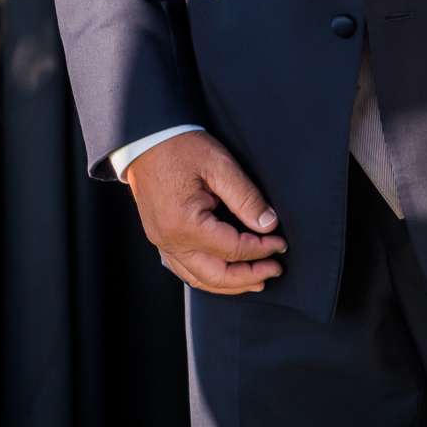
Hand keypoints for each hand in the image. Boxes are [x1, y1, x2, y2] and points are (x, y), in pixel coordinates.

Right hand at [124, 130, 286, 293]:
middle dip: (248, 277)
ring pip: (198, 278)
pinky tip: (224, 275)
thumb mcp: (221, 166)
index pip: (233, 248)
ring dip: (229, 284)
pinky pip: (184, 269)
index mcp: (185, 224)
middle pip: (214, 274)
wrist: (145, 142)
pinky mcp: (160, 239)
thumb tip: (269, 224)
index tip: (281, 244)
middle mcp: (170, 240)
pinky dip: (208, 277)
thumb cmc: (181, 149)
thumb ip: (247, 198)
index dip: (261, 249)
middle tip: (275, 269)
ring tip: (256, 280)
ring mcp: (161, 243)